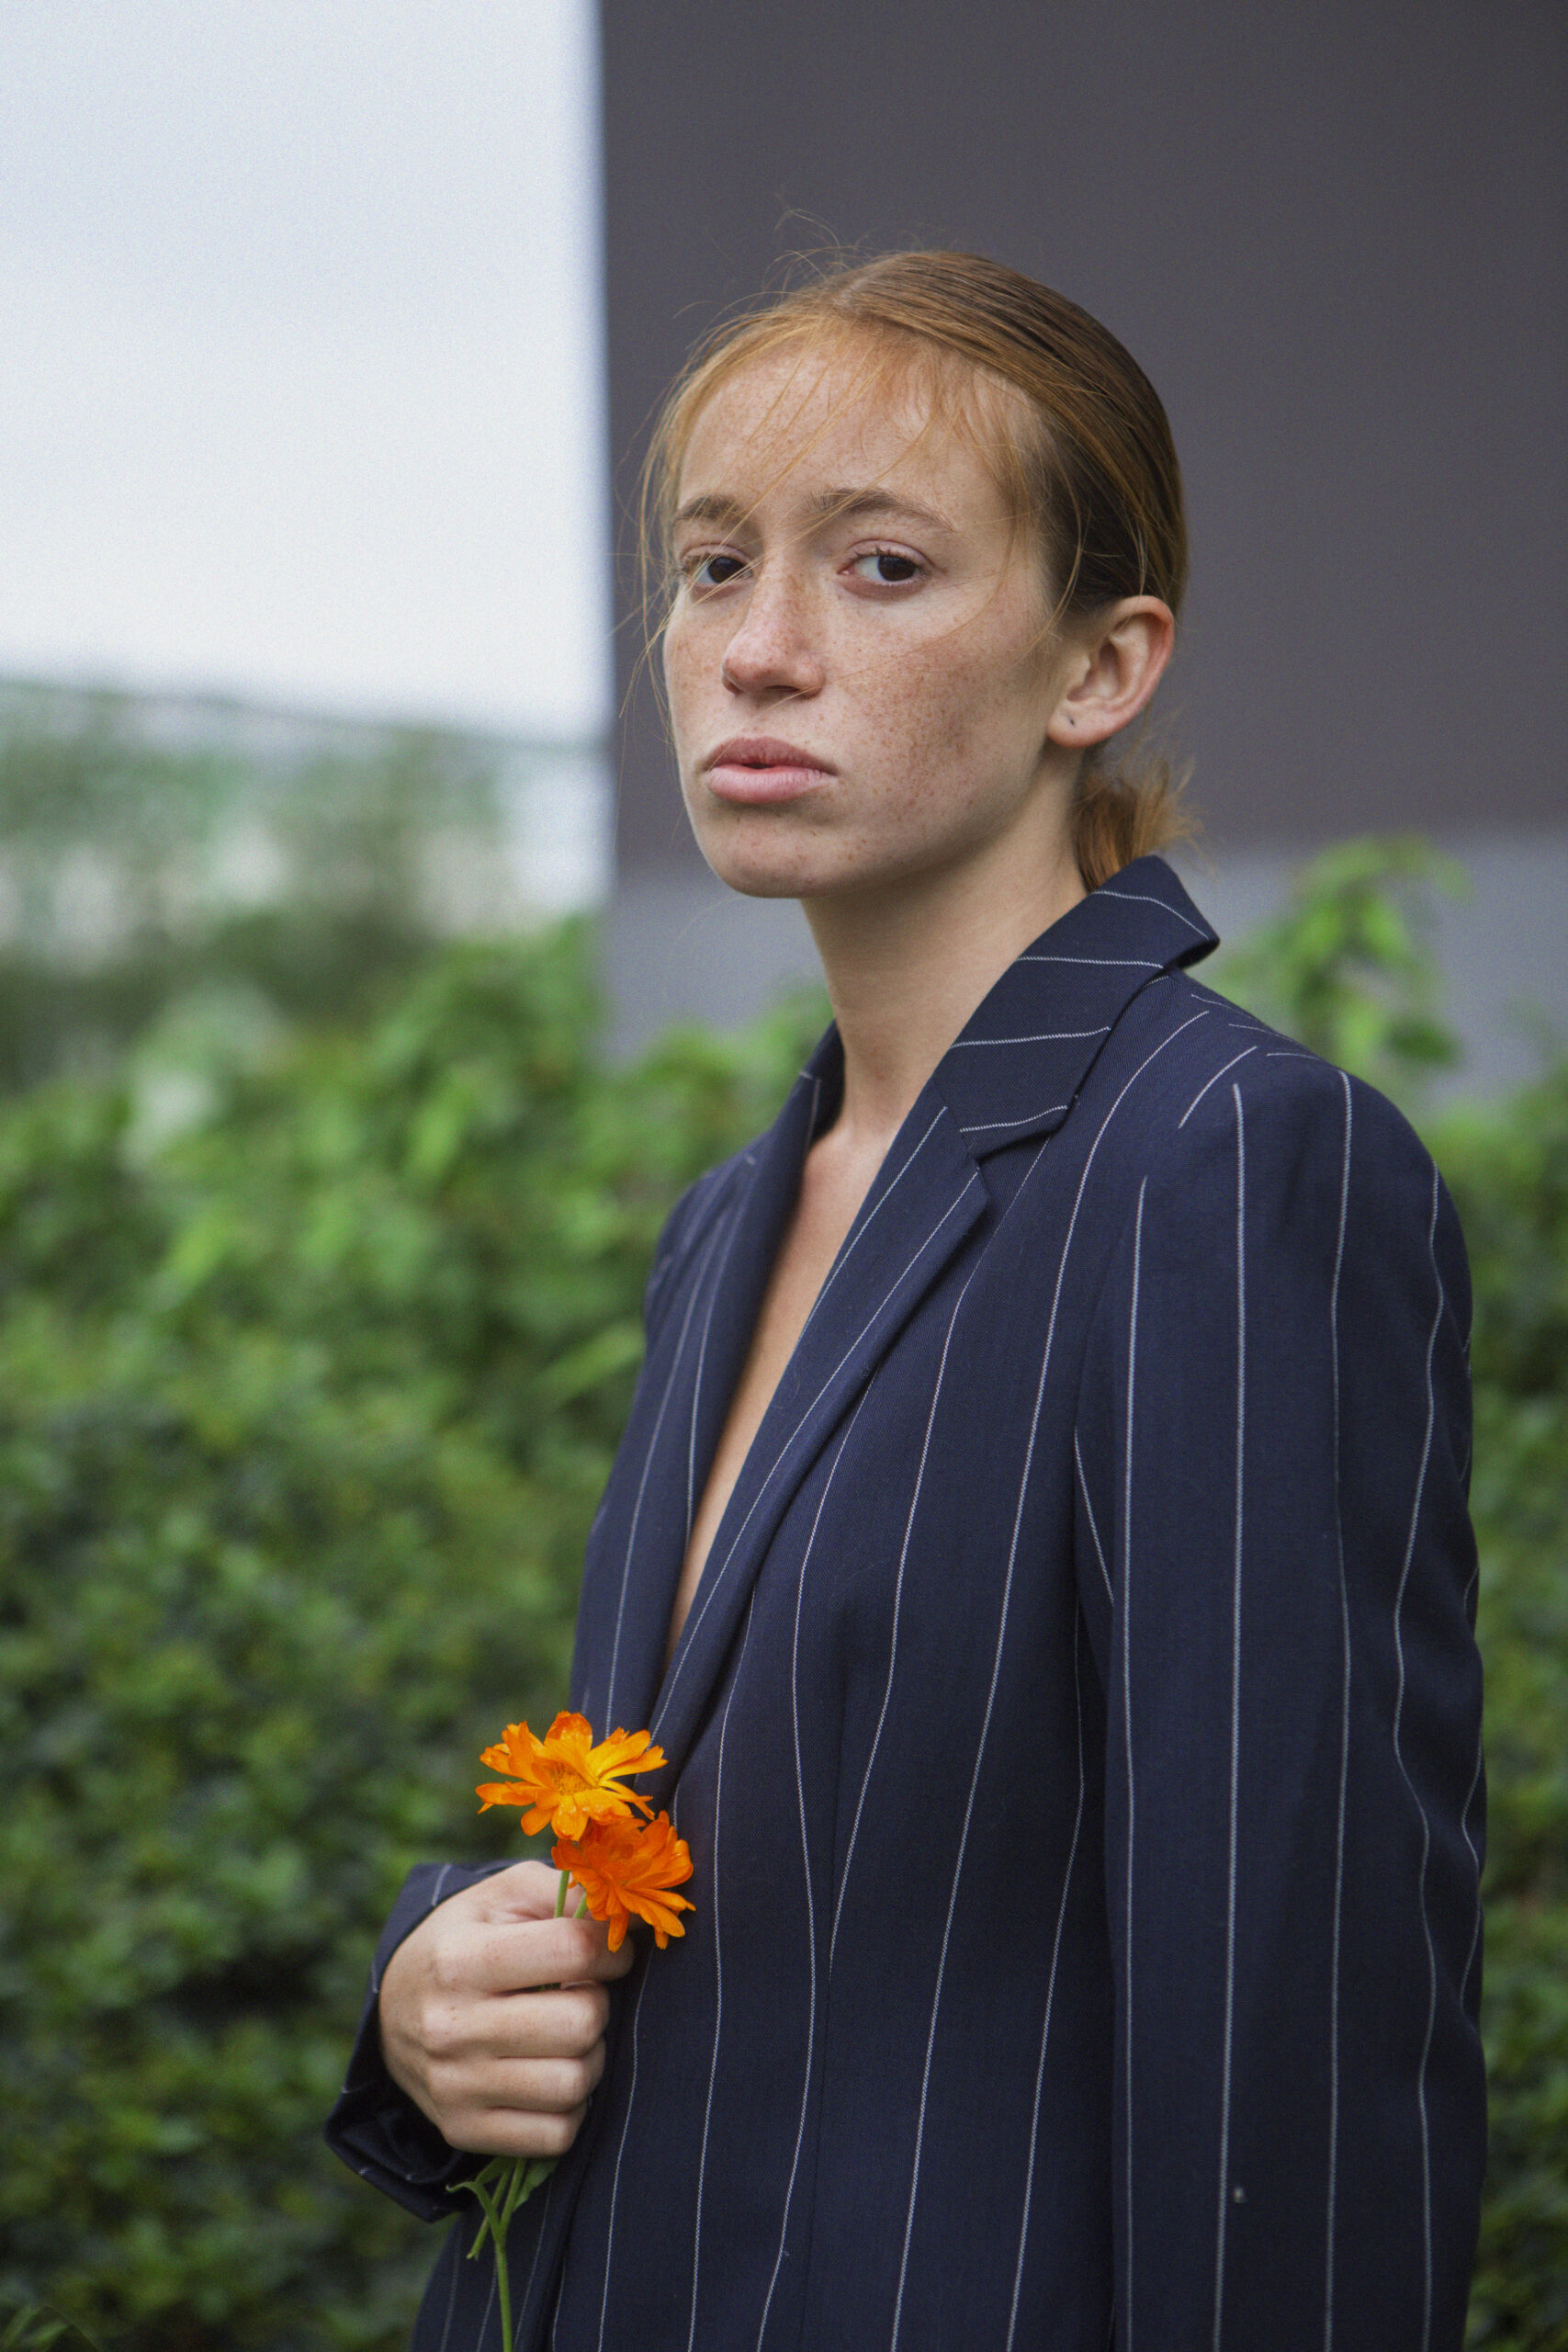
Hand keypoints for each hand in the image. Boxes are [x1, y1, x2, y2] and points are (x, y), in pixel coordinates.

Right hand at [378, 1859, 633, 2157]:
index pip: (572, 1951)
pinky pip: (556, 2134)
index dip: (610, 1948)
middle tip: (584, 1993)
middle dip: (598, 2003)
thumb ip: (567, 1892)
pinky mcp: (462, 2130)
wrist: (393, 2010)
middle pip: (580, 2023)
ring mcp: (454, 2086)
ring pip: (573, 2083)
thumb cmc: (465, 1940)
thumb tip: (632, 1915)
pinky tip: (553, 2074)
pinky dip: (570, 2106)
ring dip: (590, 2057)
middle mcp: (450, 2026)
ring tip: (569, 2036)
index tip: (610, 1951)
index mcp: (459, 1957)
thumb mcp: (504, 1896)